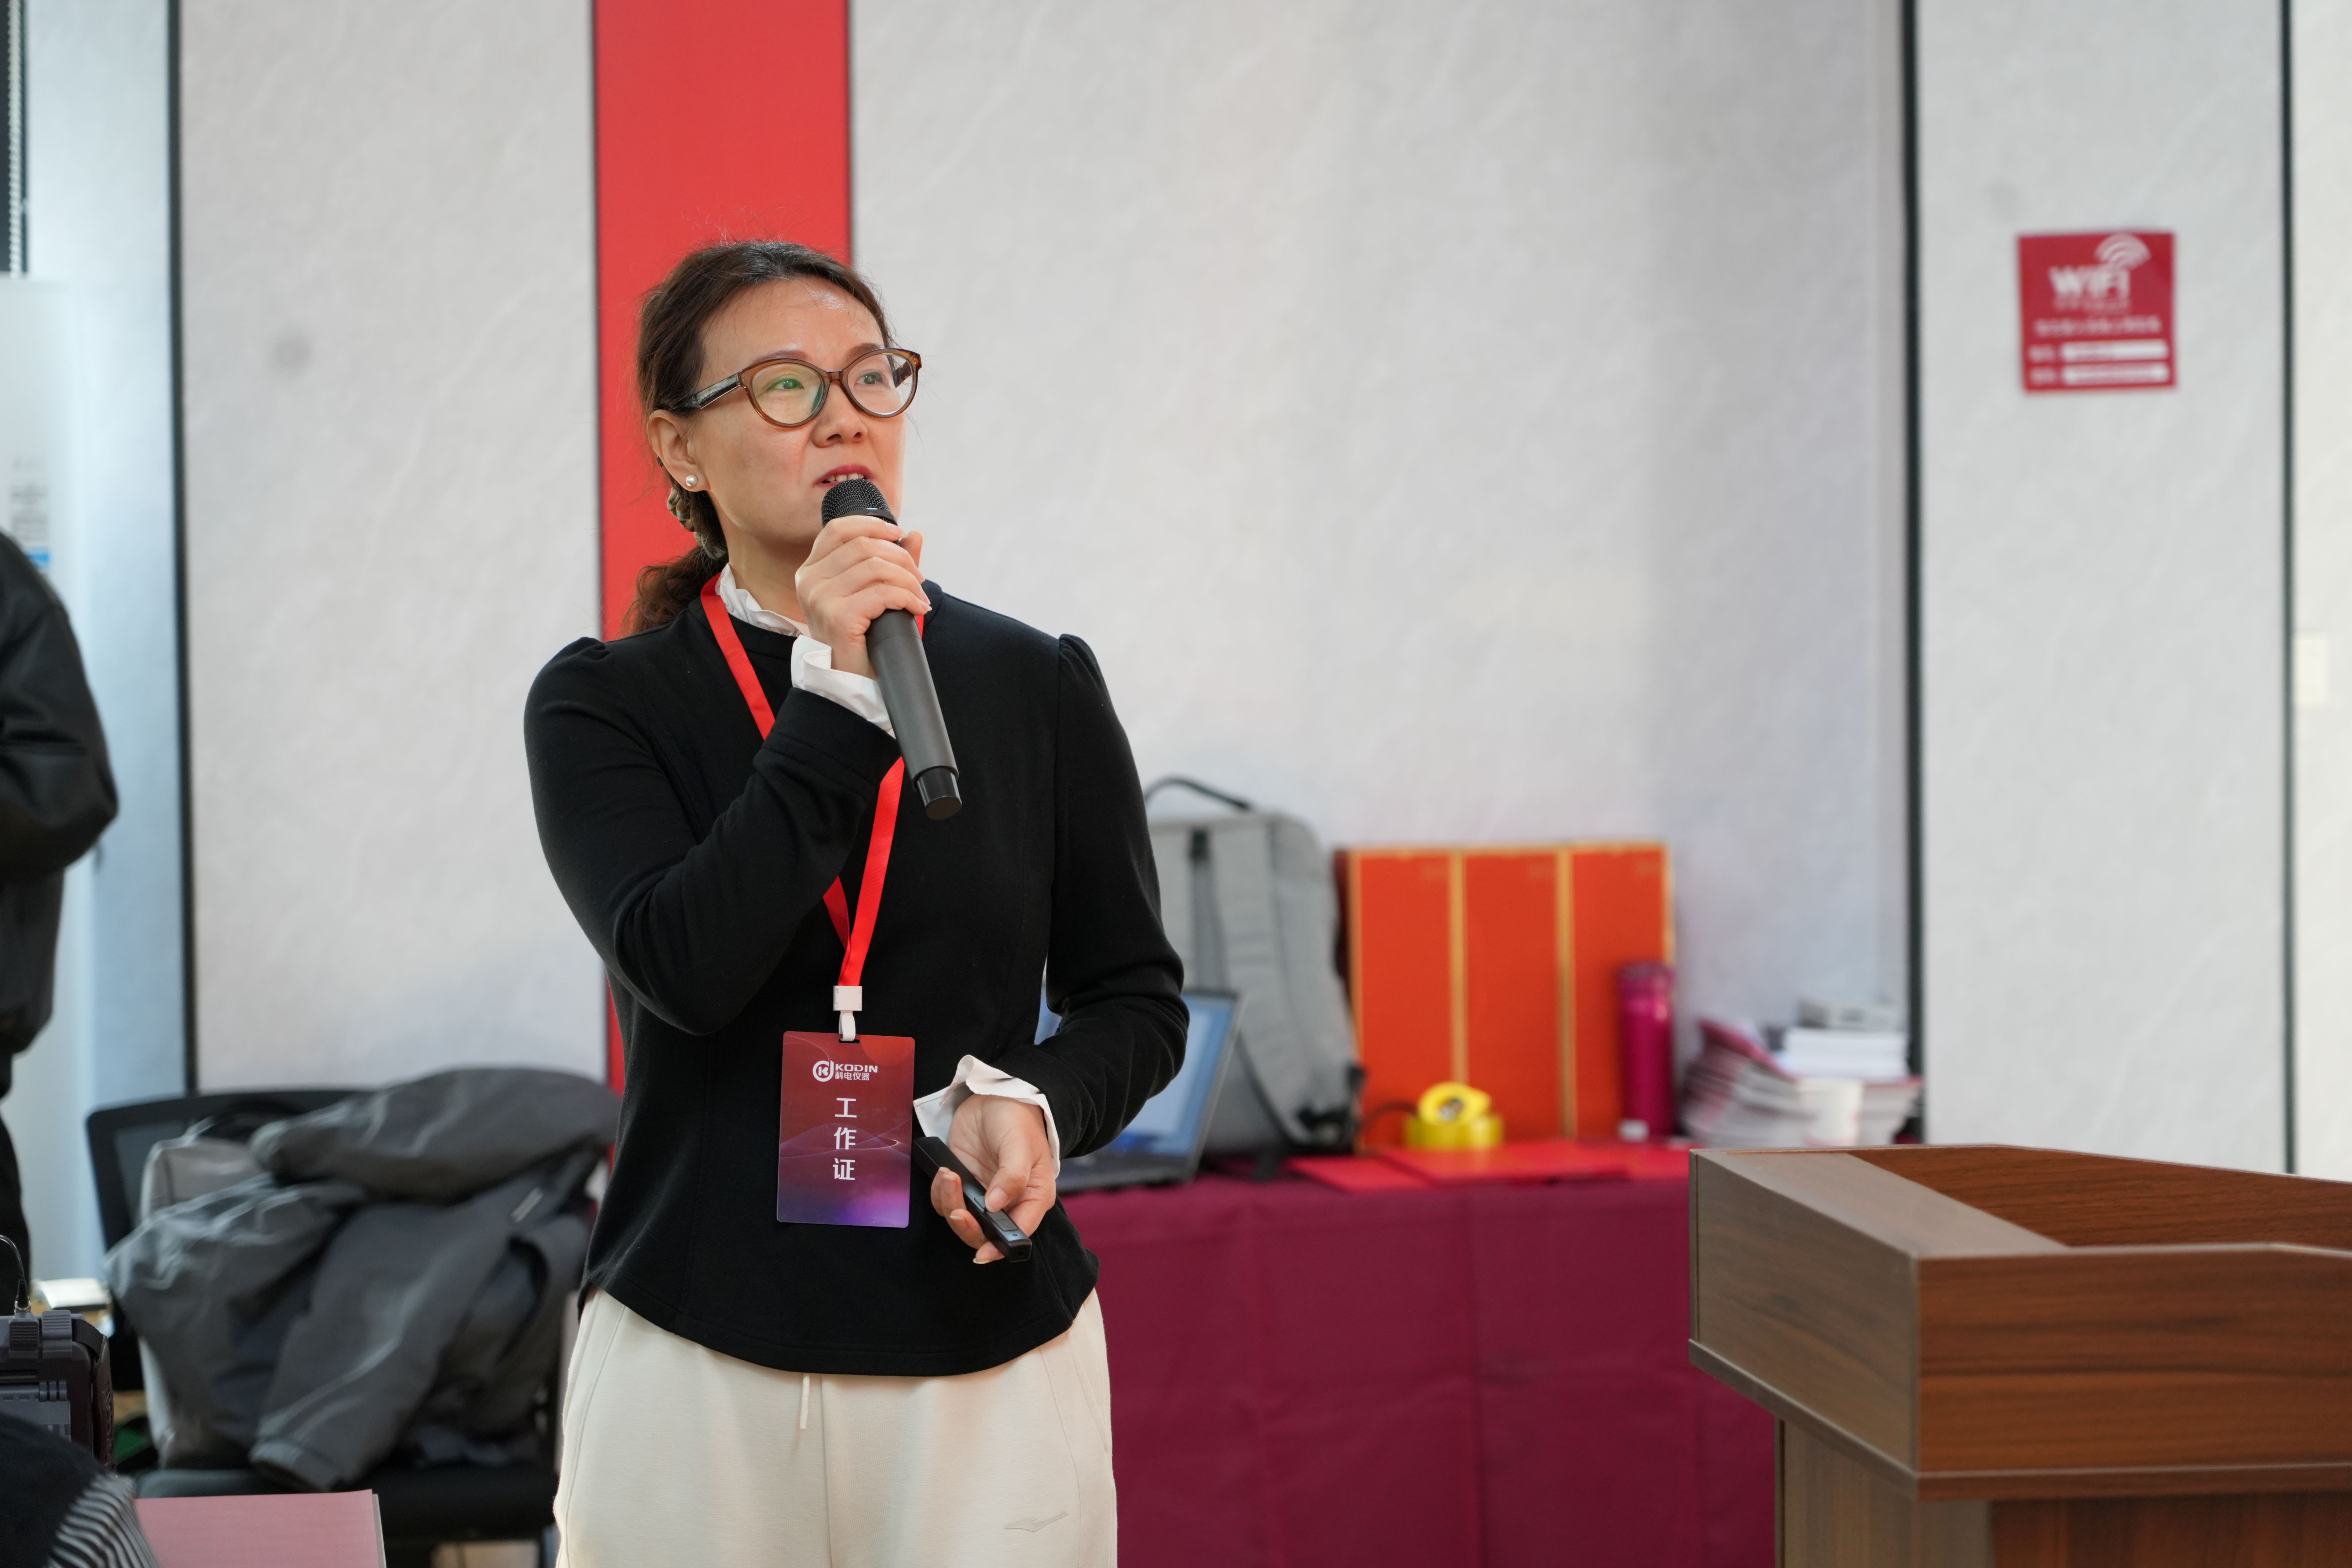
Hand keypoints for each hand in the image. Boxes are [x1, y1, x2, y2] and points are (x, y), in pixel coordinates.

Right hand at [793, 514, 928, 678]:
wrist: (850, 681)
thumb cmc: (860, 638)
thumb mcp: (872, 594)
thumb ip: (890, 562)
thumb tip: (914, 534)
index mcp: (812, 571)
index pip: (838, 530)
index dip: (871, 525)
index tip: (899, 534)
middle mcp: (810, 581)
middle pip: (863, 546)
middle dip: (901, 558)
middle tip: (919, 578)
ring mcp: (820, 599)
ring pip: (876, 567)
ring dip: (908, 580)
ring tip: (919, 596)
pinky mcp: (838, 617)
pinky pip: (883, 593)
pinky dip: (907, 597)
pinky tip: (917, 608)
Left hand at [931, 1095, 1054, 1263]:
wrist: (995, 1096)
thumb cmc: (1018, 1120)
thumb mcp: (1020, 1146)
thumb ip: (1012, 1177)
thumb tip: (996, 1206)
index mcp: (1032, 1198)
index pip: (1018, 1233)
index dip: (1000, 1247)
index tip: (982, 1253)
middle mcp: (1008, 1202)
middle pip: (985, 1233)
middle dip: (967, 1226)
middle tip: (956, 1210)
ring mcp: (983, 1194)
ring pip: (961, 1219)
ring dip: (950, 1204)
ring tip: (949, 1175)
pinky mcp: (962, 1184)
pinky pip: (945, 1201)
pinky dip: (940, 1192)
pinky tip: (944, 1172)